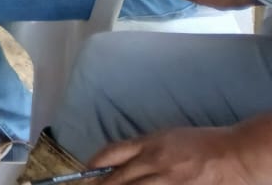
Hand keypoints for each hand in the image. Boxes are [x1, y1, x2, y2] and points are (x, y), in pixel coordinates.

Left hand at [91, 123, 271, 184]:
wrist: (232, 156)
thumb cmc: (199, 144)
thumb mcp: (164, 137)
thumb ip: (140, 148)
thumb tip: (114, 161)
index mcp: (149, 144)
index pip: (112, 153)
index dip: (94, 164)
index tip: (85, 173)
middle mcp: (154, 163)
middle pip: (117, 179)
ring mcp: (167, 182)